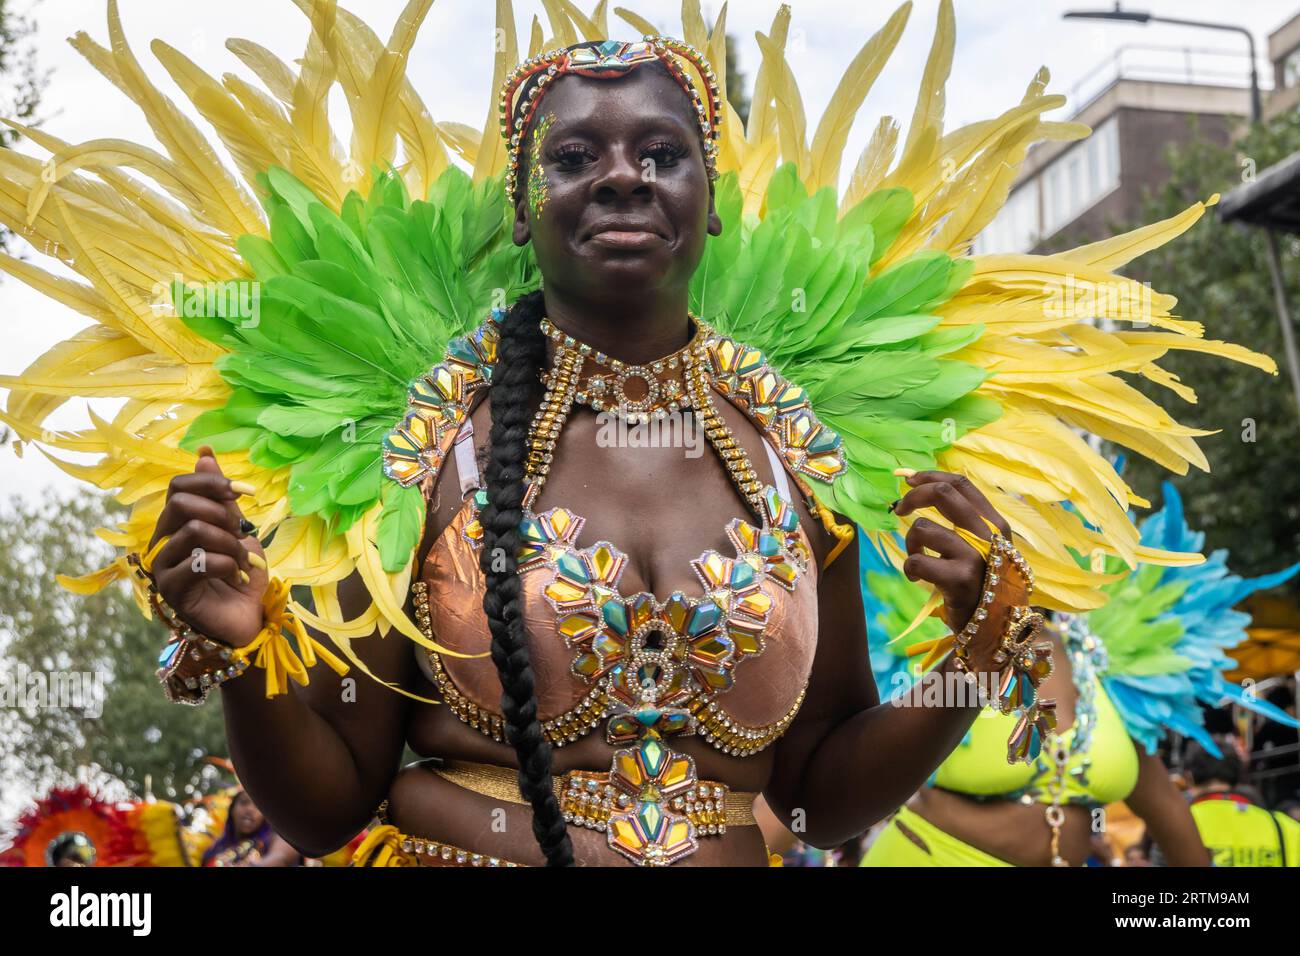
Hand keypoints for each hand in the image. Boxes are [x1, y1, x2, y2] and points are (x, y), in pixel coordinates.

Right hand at [147, 445, 267, 646]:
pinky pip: (200, 561)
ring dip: (231, 546)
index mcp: (176, 523)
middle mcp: (162, 541)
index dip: (213, 482)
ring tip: (246, 566)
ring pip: (194, 530)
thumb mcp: (237, 530)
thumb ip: (221, 497)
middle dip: (223, 517)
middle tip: (243, 539)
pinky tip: (239, 582)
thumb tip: (204, 453)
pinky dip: (229, 567)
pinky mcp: (170, 590)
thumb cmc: (241, 576)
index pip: (179, 485)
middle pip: (180, 503)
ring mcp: (162, 566)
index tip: (248, 492)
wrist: (248, 619)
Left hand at [892, 470, 1013, 632]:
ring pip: (923, 527)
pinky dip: (909, 567)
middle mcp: (989, 535)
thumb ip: (962, 520)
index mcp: (994, 523)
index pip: (961, 483)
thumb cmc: (980, 583)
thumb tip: (922, 486)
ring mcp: (975, 557)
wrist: (994, 627)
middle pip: (943, 494)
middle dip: (913, 497)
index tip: (910, 481)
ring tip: (917, 558)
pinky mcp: (959, 579)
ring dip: (910, 542)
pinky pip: (916, 560)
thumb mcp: (981, 547)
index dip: (931, 476)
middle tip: (899, 511)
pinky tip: (917, 577)